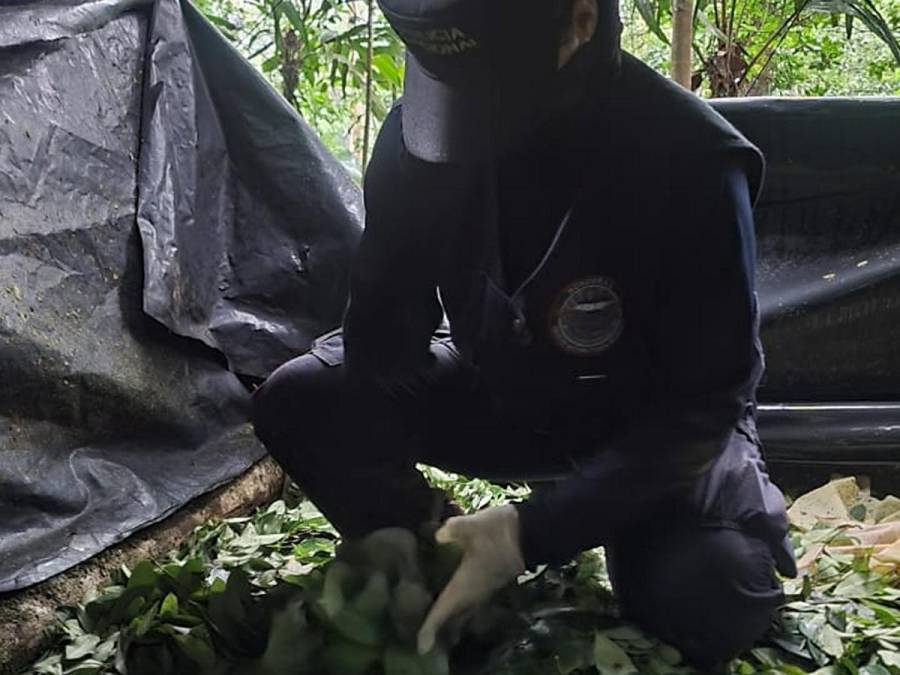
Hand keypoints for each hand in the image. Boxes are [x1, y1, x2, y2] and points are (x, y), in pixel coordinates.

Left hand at [417, 504, 525, 653]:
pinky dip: (459, 604)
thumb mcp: (475, 524)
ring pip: (464, 609)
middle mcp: (476, 591)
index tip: (422, 647)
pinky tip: (454, 597)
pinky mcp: (491, 580)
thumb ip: (454, 529)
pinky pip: (471, 600)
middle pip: (454, 616)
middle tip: (425, 636)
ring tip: (436, 622)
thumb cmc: (501, 531)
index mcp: (467, 582)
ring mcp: (485, 587)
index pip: (445, 609)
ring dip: (451, 617)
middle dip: (439, 627)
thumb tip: (438, 536)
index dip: (432, 628)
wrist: (533, 531)